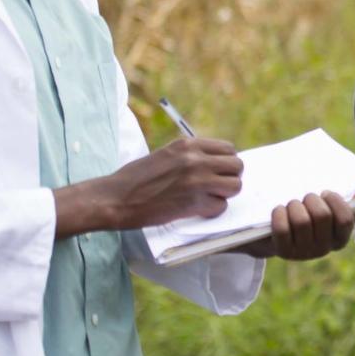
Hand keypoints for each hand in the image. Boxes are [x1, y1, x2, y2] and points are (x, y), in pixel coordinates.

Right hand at [56, 137, 242, 236]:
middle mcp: (196, 159)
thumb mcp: (166, 155)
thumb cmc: (137, 178)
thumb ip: (191, 156)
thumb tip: (216, 164)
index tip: (218, 172)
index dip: (226, 163)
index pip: (228, 149)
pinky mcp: (194, 202)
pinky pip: (220, 206)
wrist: (117, 198)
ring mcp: (197, 180)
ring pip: (234, 186)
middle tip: (216, 187)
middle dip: (229, 178)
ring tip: (207, 198)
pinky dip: (211, 211)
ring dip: (224, 195)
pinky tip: (196, 210)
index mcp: (188, 144)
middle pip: (237, 166)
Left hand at [235, 193, 354, 259]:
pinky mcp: (283, 253)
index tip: (326, 192)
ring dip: (295, 205)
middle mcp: (324, 249)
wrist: (274, 234)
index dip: (336, 201)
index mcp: (339, 239)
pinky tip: (279, 210)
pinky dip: (279, 214)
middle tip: (306, 197)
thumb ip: (352, 208)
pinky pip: (282, 228)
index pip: (346, 219)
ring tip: (292, 204)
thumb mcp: (330, 211)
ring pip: (302, 221)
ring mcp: (303, 253)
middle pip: (322, 216)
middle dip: (312, 199)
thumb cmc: (307, 216)